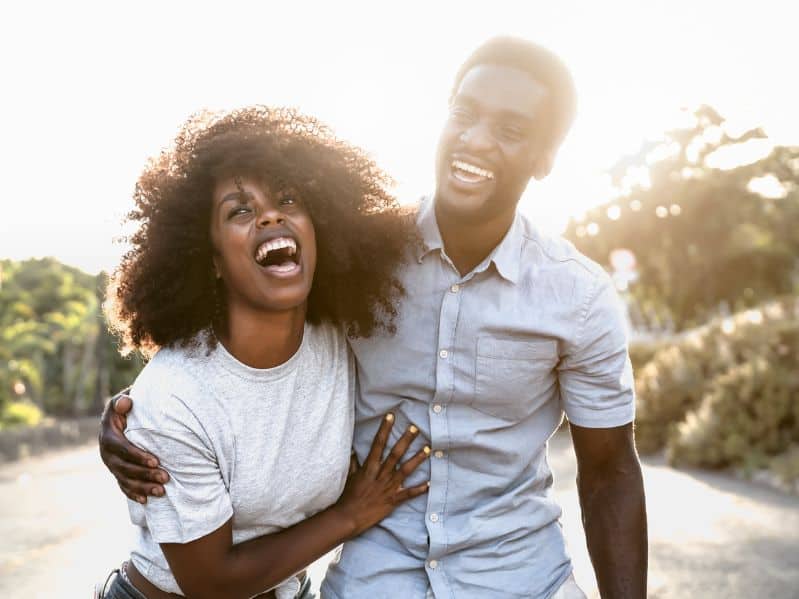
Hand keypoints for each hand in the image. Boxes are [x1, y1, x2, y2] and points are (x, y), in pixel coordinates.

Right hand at [98, 389, 168, 502]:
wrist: (121, 416)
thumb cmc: (128, 406)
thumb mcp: (124, 400)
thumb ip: (123, 401)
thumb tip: (126, 402)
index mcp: (108, 435)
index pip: (122, 449)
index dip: (138, 456)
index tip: (156, 461)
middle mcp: (106, 452)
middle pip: (124, 468)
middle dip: (145, 474)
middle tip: (165, 478)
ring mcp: (111, 464)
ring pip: (125, 480)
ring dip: (143, 487)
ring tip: (162, 491)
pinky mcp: (117, 471)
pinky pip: (123, 486)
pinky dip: (134, 493)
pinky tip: (146, 500)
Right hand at [335, 413, 429, 536]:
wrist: (348, 517)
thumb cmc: (348, 496)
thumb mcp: (350, 476)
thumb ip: (354, 462)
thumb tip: (354, 449)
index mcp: (369, 467)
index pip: (378, 444)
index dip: (384, 429)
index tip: (391, 416)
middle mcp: (381, 475)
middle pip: (395, 454)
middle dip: (406, 440)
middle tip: (415, 428)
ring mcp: (388, 487)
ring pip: (406, 470)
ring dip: (417, 459)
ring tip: (428, 449)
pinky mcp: (393, 500)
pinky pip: (408, 494)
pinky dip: (419, 489)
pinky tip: (430, 483)